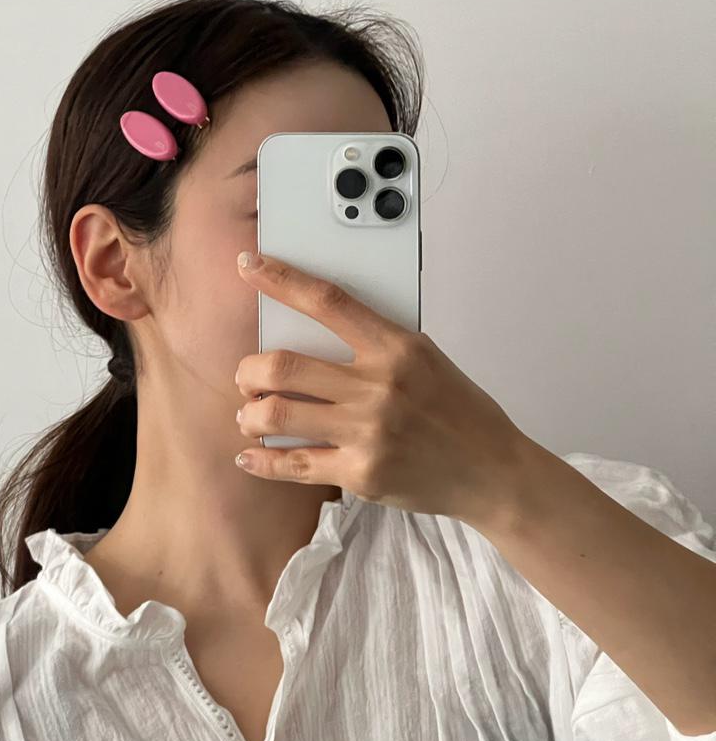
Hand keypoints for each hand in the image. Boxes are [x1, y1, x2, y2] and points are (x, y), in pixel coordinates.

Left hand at [233, 250, 533, 530]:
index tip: (249, 266)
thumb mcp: (425, 359)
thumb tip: (310, 334)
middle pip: (284, 365)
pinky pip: (293, 464)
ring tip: (250, 415)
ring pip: (278, 414)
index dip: (281, 280)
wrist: (493, 471)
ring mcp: (369, 431)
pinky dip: (261, 461)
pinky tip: (249, 455)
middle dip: (249, 371)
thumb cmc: (459, 412)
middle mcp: (380, 386)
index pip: (328, 301)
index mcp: (397, 347)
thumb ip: (375, 345)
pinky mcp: (362, 474)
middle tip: (247, 377)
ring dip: (250, 414)